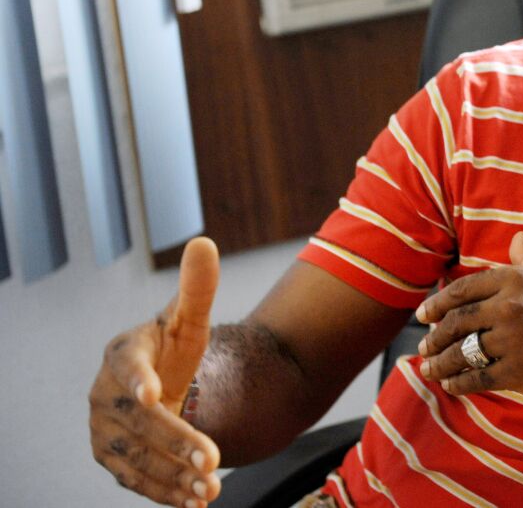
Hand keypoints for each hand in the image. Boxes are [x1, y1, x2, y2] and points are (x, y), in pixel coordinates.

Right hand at [89, 238, 221, 506]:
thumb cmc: (175, 345)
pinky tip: (195, 503)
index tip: (157, 396)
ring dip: (173, 476)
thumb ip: (198, 287)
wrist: (162, 382)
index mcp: (123, 354)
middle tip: (214, 458)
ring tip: (211, 488)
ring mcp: (106, 431)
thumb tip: (205, 242)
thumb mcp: (189, 318)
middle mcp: (106, 395)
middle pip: (140, 423)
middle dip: (176, 442)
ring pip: (138, 458)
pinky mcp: (114, 460)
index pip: (128, 367)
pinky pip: (136, 480)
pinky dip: (164, 493)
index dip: (140, 381)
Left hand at [416, 232, 522, 407]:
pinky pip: (476, 378)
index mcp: (516, 278)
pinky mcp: (518, 372)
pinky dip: (459, 384)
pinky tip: (453, 385)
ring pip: (461, 352)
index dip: (437, 304)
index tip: (424, 315)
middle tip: (425, 346)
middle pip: (456, 322)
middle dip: (434, 337)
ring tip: (431, 368)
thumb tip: (517, 239)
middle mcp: (509, 306)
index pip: (461, 290)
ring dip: (440, 363)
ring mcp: (512, 340)